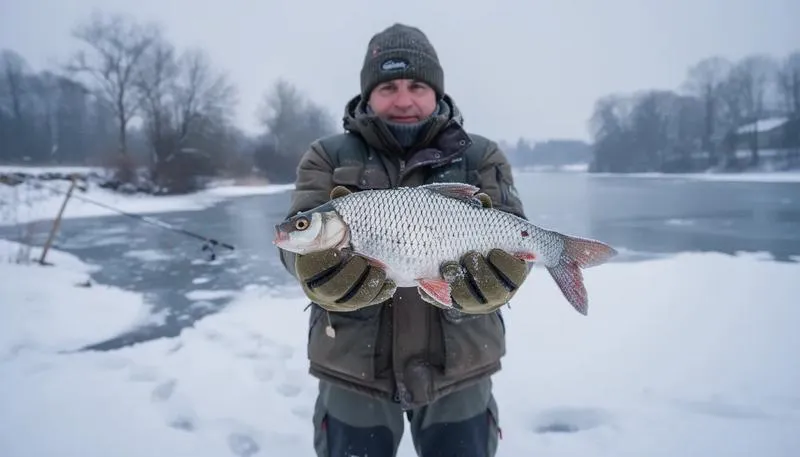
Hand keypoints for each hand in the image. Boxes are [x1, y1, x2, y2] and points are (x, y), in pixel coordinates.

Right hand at [294, 186, 395, 311]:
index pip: (309, 266)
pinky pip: (367, 303)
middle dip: (349, 272)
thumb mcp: (345, 216)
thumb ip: (339, 207)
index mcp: (310, 259)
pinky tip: (388, 278)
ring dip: (366, 281)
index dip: (323, 261)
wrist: (374, 245)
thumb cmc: (351, 228)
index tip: (339, 250)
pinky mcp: (357, 302)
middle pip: (329, 287)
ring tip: (378, 267)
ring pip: (350, 298)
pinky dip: (380, 290)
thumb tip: (337, 191)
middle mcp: (319, 282)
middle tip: (361, 258)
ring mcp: (338, 295)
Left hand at [420, 191, 528, 312]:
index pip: (516, 274)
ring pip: (470, 301)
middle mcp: (497, 291)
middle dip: (481, 273)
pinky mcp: (455, 304)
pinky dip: (435, 294)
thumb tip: (479, 198)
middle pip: (495, 292)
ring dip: (459, 283)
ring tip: (446, 266)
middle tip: (469, 256)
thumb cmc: (471, 234)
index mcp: (511, 271)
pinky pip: (446, 304)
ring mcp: (476, 301)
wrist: (447, 250)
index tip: (492, 250)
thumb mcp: (478, 222)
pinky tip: (426, 280)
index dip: (506, 264)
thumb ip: (481, 211)